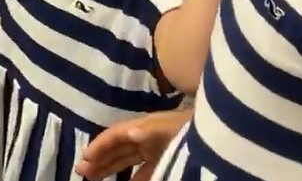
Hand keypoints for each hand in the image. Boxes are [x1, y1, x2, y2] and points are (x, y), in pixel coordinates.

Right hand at [75, 109, 191, 179]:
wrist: (220, 131)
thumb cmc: (191, 128)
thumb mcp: (171, 128)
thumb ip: (151, 132)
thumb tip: (131, 133)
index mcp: (144, 127)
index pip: (115, 135)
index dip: (99, 146)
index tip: (84, 160)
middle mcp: (147, 137)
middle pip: (118, 148)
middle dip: (99, 160)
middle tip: (81, 173)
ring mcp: (158, 148)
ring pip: (128, 159)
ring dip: (111, 168)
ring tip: (94, 179)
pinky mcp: (168, 159)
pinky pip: (145, 169)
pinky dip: (134, 177)